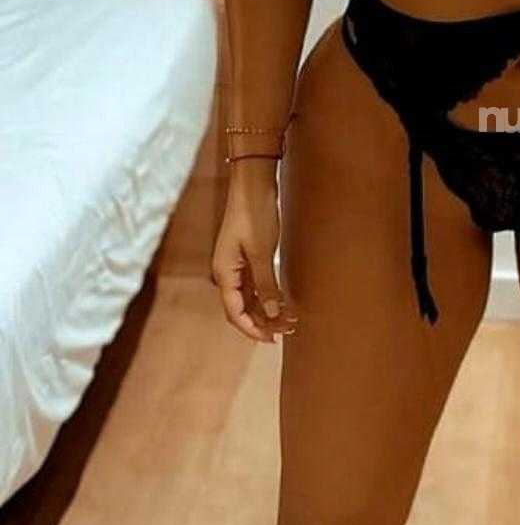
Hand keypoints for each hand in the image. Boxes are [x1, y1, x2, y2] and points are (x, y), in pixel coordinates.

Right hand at [211, 163, 297, 342]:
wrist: (253, 184)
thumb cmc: (254, 215)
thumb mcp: (262, 252)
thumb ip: (266, 284)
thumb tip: (271, 312)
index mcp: (224, 273)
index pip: (234, 312)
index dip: (252, 329)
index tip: (271, 340)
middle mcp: (226, 272)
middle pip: (241, 308)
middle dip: (262, 322)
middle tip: (287, 332)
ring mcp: (236, 265)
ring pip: (249, 298)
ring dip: (267, 310)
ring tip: (290, 320)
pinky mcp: (247, 257)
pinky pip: (254, 285)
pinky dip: (268, 296)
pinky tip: (283, 302)